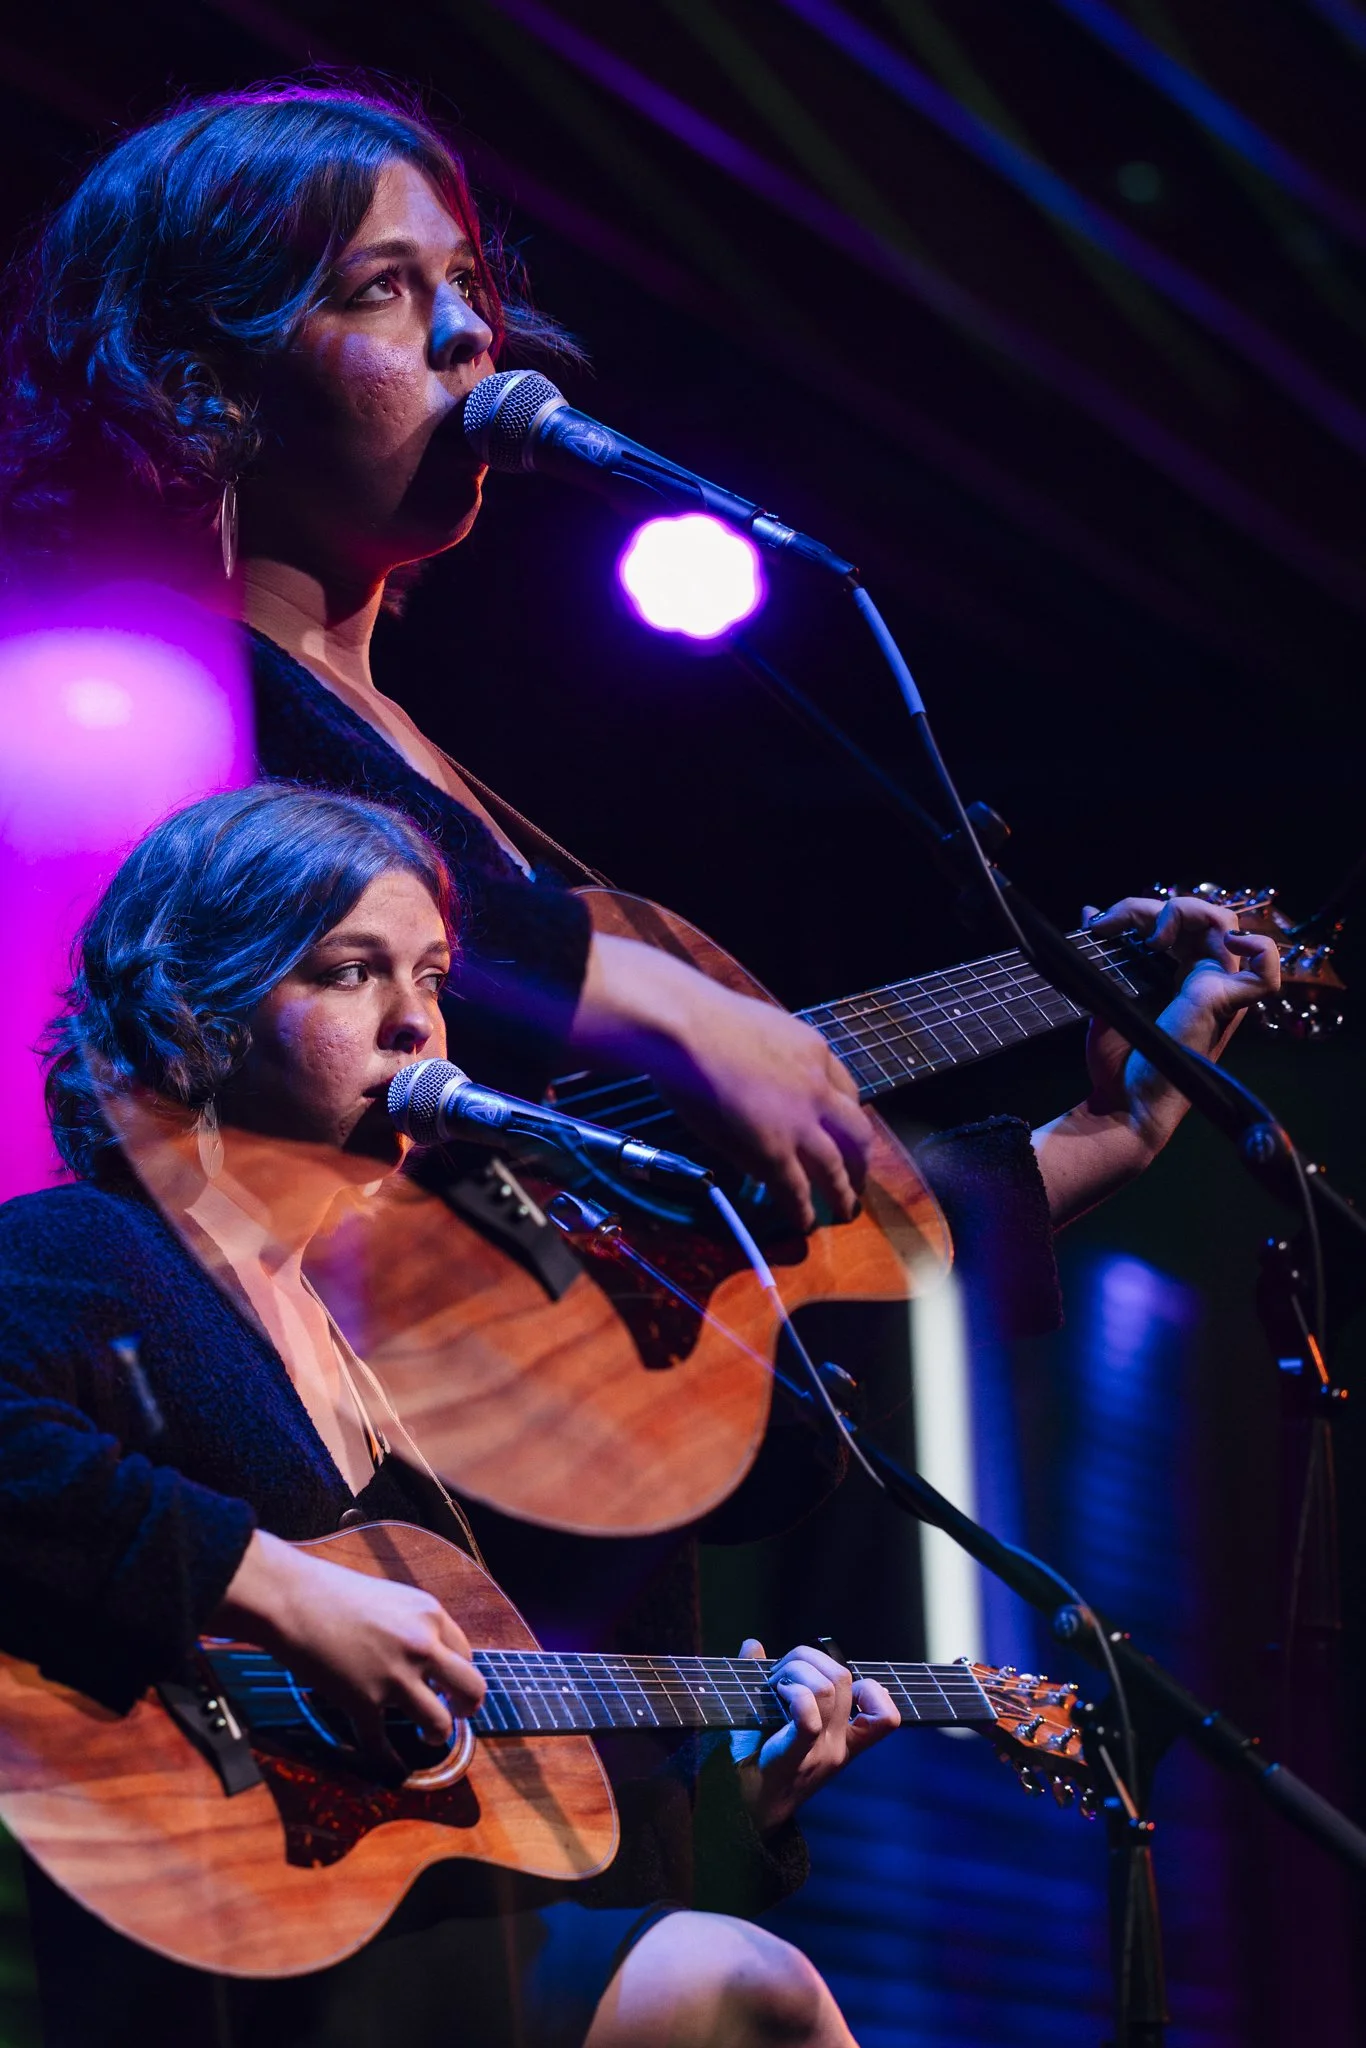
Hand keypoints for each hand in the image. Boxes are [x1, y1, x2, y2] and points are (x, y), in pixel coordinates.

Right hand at [214, 1530, 484, 1770]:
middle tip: (457, 1714)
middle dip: (467, 1707)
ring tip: (428, 1735)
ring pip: (438, 1724)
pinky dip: (391, 1763)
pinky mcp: (363, 1704)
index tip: (450, 1685)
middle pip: (470, 1689)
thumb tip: (424, 1650)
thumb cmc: (333, 1590)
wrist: (291, 1599)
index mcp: (430, 1615)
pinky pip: (382, 1746)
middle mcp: (421, 1647)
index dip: (460, 1673)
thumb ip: (412, 1624)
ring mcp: (394, 1678)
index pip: (466, 1654)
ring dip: (437, 1735)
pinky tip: (396, 1769)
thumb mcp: (390, 1597)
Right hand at [571, 934, 871, 1230]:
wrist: (686, 1028)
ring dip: (844, 1193)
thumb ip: (770, 1056)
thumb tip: (756, 1075)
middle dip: (861, 1160)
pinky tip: (804, 1224)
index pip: (848, 1089)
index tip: (843, 1129)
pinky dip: (804, 1210)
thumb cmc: (701, 1018)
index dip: (848, 1115)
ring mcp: (800, 1123)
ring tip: (845, 1211)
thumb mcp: (757, 1028)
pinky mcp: (774, 1151)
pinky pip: (798, 1190)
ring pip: (837, 1167)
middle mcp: (818, 1088)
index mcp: (814, 1051)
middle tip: (858, 1177)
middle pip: (857, 1132)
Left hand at [733, 1639, 898, 1833]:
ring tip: (771, 1685)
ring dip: (794, 1671)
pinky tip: (775, 1694)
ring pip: (827, 1688)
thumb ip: (772, 1682)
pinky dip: (793, 1694)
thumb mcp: (778, 1726)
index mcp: (842, 1744)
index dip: (871, 1687)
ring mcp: (819, 1755)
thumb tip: (753, 1645)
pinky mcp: (794, 1758)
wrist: (738, 1817)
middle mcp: (838, 1749)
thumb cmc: (754, 1765)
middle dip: (806, 1658)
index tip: (832, 1682)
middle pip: (842, 1678)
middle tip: (778, 1675)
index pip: (886, 1717)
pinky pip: (809, 1718)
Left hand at [1033, 894, 1280, 1223]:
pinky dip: (1256, 948)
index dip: (1136, 911)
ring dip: (1184, 912)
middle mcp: (1206, 981)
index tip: (1094, 923)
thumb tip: (1090, 914)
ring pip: (1225, 925)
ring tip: (1151, 934)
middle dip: (1150, 907)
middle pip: (1198, 916)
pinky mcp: (1225, 1005)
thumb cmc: (1115, 1064)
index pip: (1176, 922)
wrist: (1119, 1104)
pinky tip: (1221, 940)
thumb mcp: (1103, 995)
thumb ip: (1104, 955)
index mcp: (1183, 977)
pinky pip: (1266, 974)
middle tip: (1106, 922)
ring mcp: (1219, 992)